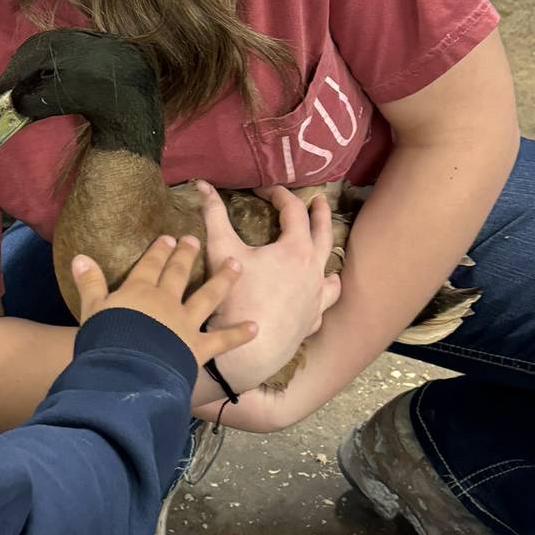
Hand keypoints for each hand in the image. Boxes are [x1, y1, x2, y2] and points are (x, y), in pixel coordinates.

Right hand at [73, 235, 253, 373]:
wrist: (127, 369)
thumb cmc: (106, 339)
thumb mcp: (92, 308)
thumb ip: (89, 283)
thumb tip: (80, 256)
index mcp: (140, 291)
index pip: (151, 265)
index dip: (159, 250)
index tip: (169, 237)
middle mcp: (167, 301)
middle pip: (178, 274)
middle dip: (187, 255)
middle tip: (195, 240)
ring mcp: (186, 323)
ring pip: (208, 297)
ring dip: (223, 281)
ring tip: (236, 265)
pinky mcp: (198, 348)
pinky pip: (222, 340)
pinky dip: (239, 334)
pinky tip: (255, 327)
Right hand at [195, 185, 342, 393]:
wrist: (248, 349)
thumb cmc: (235, 298)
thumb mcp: (221, 250)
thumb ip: (213, 214)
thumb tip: (203, 185)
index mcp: (295, 250)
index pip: (294, 211)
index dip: (280, 196)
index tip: (266, 191)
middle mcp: (314, 271)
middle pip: (323, 234)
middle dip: (320, 215)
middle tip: (320, 201)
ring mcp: (316, 298)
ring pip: (331, 272)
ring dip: (329, 256)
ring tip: (327, 250)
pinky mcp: (312, 320)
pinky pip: (325, 302)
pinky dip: (323, 293)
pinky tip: (318, 293)